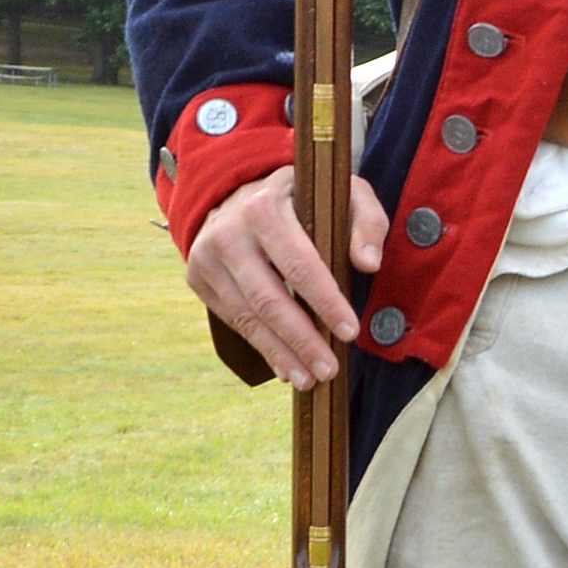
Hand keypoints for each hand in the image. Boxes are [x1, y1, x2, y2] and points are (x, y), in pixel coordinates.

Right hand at [184, 166, 387, 386]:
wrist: (238, 189)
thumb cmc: (304, 195)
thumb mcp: (343, 191)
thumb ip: (366, 220)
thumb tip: (369, 264)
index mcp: (266, 208)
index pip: (299, 264)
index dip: (325, 302)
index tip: (350, 332)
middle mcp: (229, 233)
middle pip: (269, 299)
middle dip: (302, 339)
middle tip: (329, 370)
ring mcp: (207, 257)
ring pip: (247, 316)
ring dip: (280, 353)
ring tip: (310, 378)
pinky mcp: (198, 277)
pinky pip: (233, 320)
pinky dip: (261, 346)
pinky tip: (285, 365)